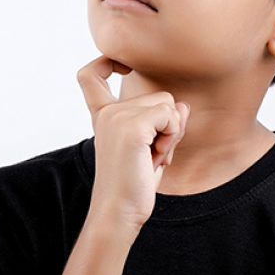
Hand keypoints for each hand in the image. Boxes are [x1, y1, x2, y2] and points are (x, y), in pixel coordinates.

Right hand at [77, 54, 190, 232]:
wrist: (119, 211)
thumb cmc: (134, 184)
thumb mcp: (151, 147)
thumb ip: (164, 123)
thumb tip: (182, 105)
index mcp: (103, 116)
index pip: (91, 75)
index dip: (107, 62)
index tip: (122, 67)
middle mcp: (107, 112)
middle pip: (159, 95)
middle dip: (169, 125)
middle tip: (153, 154)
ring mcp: (117, 117)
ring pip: (168, 104)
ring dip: (172, 133)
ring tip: (153, 157)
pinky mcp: (131, 126)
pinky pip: (170, 115)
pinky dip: (172, 136)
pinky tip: (157, 157)